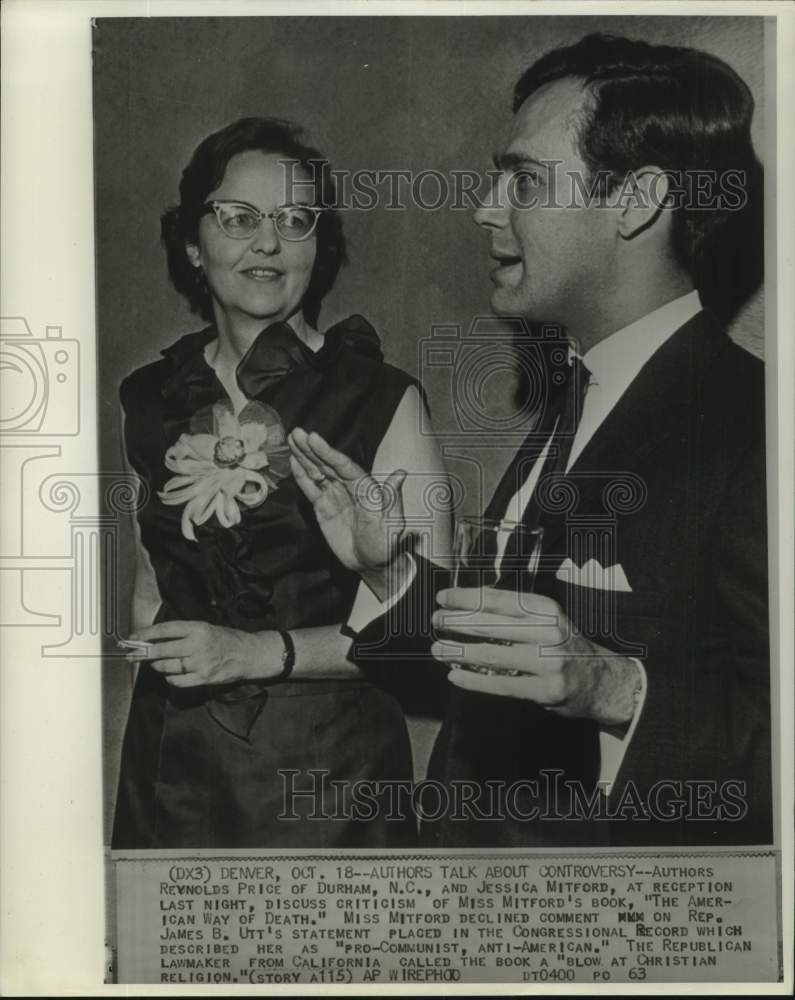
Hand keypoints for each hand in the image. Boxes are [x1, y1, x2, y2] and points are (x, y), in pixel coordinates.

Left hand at [125, 621, 282, 686]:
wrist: (249, 654)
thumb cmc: (226, 639)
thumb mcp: (206, 628)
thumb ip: (183, 633)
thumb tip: (156, 639)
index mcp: (198, 628)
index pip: (165, 630)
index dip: (146, 633)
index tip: (133, 637)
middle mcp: (197, 645)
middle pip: (161, 650)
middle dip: (143, 653)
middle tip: (131, 655)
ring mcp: (199, 664)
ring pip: (166, 667)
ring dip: (157, 665)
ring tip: (157, 663)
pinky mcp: (202, 678)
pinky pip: (177, 681)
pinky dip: (170, 678)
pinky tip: (172, 673)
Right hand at [288, 428, 406, 584]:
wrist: (372, 564)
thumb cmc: (386, 543)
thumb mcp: (392, 522)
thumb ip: (391, 498)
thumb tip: (401, 473)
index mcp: (364, 487)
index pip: (343, 465)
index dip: (328, 452)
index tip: (314, 438)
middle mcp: (348, 487)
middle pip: (327, 464)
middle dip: (311, 448)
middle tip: (297, 433)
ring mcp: (334, 496)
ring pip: (317, 472)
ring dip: (304, 457)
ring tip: (292, 439)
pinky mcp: (323, 508)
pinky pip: (311, 489)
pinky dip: (302, 476)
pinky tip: (294, 462)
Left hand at [431, 588, 640, 726]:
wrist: (601, 680)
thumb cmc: (564, 646)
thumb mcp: (547, 620)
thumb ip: (514, 614)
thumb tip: (466, 609)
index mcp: (546, 609)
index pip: (498, 599)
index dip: (466, 598)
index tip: (443, 597)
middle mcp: (548, 632)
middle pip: (492, 625)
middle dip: (458, 622)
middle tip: (436, 621)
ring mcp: (548, 662)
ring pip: (492, 656)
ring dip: (459, 652)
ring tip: (439, 649)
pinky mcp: (545, 690)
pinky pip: (501, 685)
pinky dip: (474, 680)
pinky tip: (456, 676)